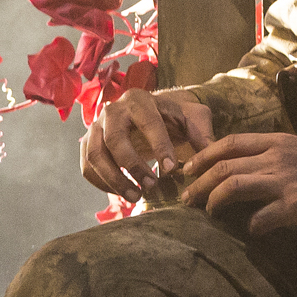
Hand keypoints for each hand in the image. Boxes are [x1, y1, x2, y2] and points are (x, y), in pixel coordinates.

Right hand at [83, 88, 216, 201]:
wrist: (148, 113)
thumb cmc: (172, 118)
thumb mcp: (191, 119)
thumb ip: (202, 134)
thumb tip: (209, 156)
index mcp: (140, 100)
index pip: (148, 122)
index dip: (159, 146)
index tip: (172, 170)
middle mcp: (113, 110)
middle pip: (114, 139)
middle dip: (132, 166)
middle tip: (151, 186)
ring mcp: (96, 126)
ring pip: (95, 155)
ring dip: (114, 179)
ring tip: (135, 197)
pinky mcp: (88, 143)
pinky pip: (87, 167)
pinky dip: (102, 184)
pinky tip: (123, 194)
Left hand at [176, 132, 296, 237]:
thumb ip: (271, 157)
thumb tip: (241, 171)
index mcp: (277, 142)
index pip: (229, 143)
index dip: (203, 156)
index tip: (187, 170)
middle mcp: (278, 157)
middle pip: (224, 166)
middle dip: (199, 184)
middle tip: (187, 200)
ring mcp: (287, 180)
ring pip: (234, 185)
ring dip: (214, 201)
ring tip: (208, 213)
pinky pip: (263, 216)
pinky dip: (251, 225)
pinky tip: (250, 230)